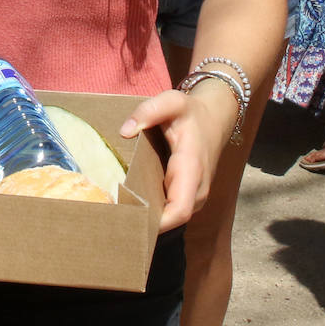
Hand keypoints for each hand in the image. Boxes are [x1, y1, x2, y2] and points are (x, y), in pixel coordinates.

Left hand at [120, 88, 225, 231]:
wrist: (215, 119)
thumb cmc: (191, 112)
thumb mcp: (172, 101)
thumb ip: (148, 111)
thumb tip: (125, 131)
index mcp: (192, 169)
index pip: (179, 210)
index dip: (156, 223)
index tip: (128, 220)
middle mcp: (196, 189)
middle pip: (171, 220)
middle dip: (144, 224)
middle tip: (110, 220)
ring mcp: (194, 195)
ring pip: (170, 218)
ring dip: (147, 219)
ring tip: (115, 214)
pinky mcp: (189, 196)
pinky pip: (170, 212)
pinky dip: (152, 212)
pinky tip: (129, 206)